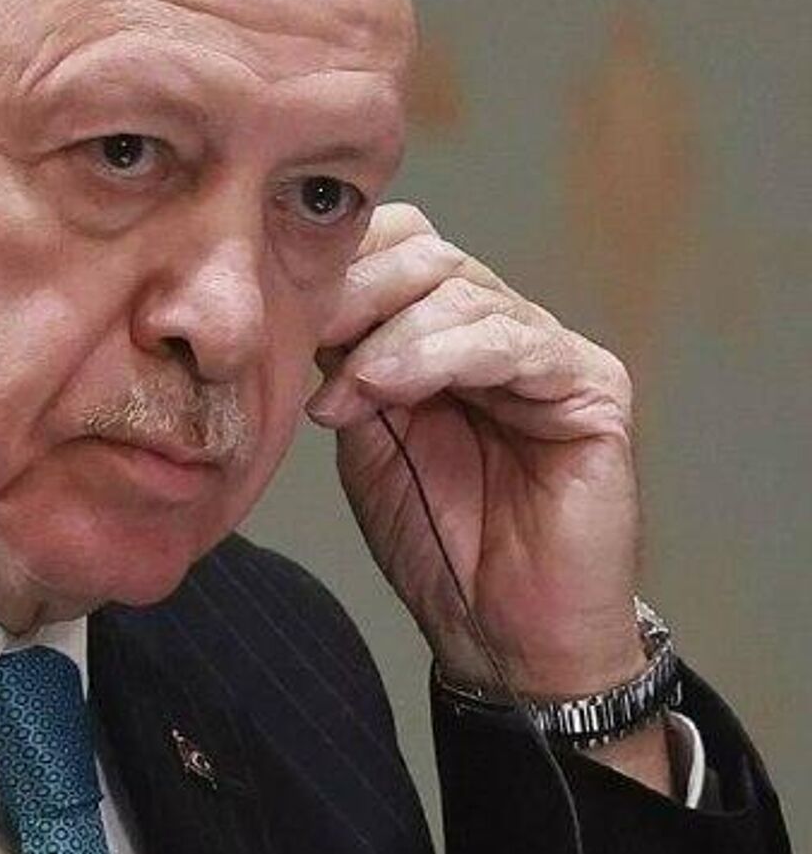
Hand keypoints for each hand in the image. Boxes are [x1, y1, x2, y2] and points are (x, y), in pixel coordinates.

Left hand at [306, 204, 646, 700]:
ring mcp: (549, 351)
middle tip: (307, 337)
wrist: (495, 630)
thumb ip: (342, 361)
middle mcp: (501, 326)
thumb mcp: (363, 432)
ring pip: (462, 292)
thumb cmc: (432, 538)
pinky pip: (513, 342)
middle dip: (357, 290)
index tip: (282, 304)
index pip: (399, 245)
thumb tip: (299, 300)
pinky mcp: (592, 385)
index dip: (341, 260)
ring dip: (386, 338)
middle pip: (428, 254)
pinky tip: (386, 386)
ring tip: (345, 392)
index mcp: (443, 330)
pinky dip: (437, 357)